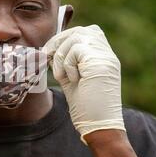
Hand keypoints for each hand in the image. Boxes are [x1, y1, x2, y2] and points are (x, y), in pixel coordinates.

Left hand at [43, 25, 124, 143]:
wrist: (99, 126)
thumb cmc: (86, 107)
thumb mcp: (72, 78)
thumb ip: (66, 62)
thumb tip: (49, 48)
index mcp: (103, 57)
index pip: (86, 32)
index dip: (65, 37)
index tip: (51, 53)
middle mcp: (107, 54)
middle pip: (81, 30)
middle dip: (59, 41)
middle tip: (47, 56)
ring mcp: (106, 57)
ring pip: (76, 38)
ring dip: (61, 56)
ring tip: (62, 75)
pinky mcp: (100, 63)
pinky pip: (76, 49)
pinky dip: (67, 63)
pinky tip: (71, 79)